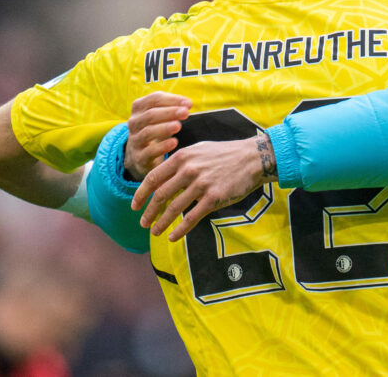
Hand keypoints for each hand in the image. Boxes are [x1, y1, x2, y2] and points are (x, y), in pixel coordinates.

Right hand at [124, 92, 191, 179]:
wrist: (142, 156)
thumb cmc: (156, 130)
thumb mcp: (161, 117)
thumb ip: (173, 108)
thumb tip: (187, 104)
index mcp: (139, 108)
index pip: (154, 99)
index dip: (172, 100)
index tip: (188, 104)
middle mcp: (134, 123)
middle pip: (150, 114)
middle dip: (169, 112)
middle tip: (185, 113)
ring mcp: (135, 140)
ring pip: (148, 132)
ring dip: (164, 128)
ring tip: (178, 126)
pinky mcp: (139, 157)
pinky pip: (149, 151)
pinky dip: (162, 146)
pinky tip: (174, 142)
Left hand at [131, 134, 277, 240]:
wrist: (253, 158)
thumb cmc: (226, 154)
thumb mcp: (198, 150)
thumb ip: (180, 161)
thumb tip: (165, 175)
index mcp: (182, 157)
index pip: (153, 177)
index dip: (141, 194)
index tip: (135, 205)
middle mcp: (188, 170)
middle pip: (160, 195)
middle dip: (149, 212)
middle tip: (143, 223)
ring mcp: (201, 185)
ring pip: (174, 209)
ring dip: (161, 223)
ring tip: (155, 232)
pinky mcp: (213, 198)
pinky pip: (191, 218)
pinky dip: (180, 230)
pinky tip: (173, 237)